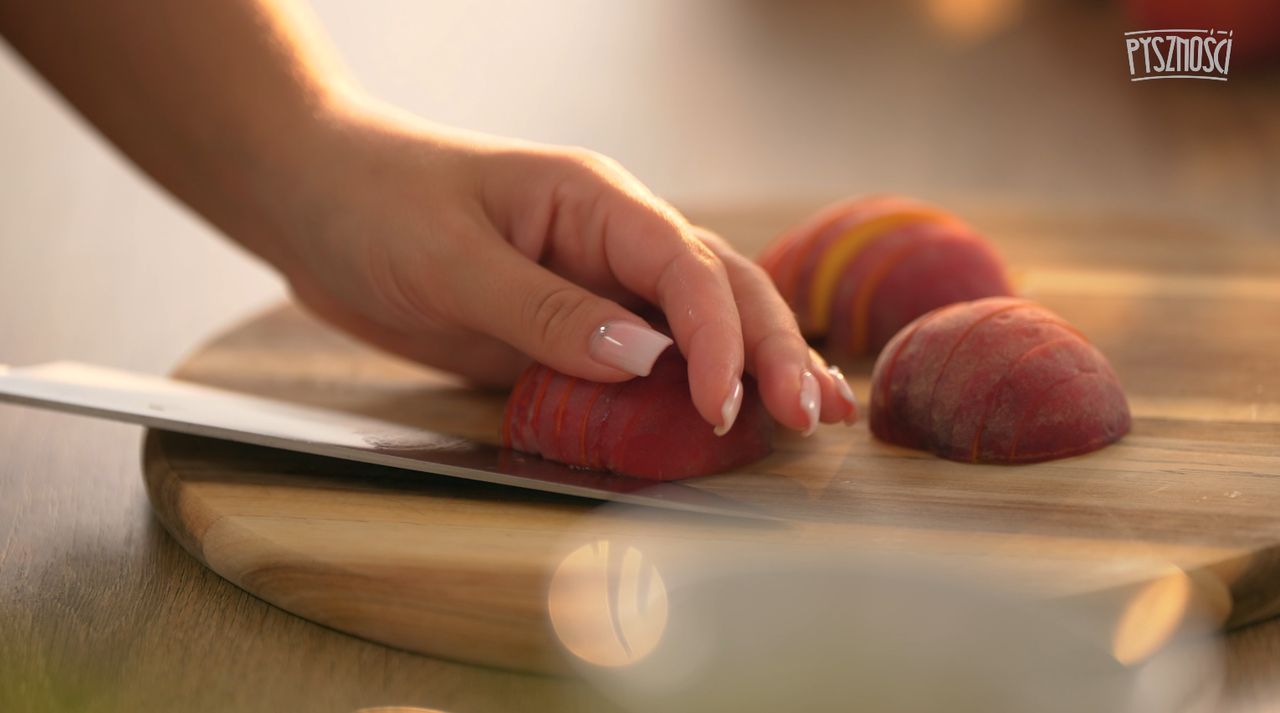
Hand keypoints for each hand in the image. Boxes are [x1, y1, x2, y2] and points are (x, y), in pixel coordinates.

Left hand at [266, 98, 857, 433]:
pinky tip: (724, 418)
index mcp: (595, 201)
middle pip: (720, 290)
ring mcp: (593, 287)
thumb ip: (545, 310)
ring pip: (697, 324)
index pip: (685, 267)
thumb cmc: (374, 203)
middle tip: (814, 415)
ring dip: (756, 364)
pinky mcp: (567, 330)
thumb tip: (645, 357)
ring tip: (814, 412)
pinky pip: (641, 363)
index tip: (727, 402)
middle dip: (772, 350)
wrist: (313, 200)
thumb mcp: (453, 259)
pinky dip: (688, 389)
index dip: (720, 337)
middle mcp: (610, 241)